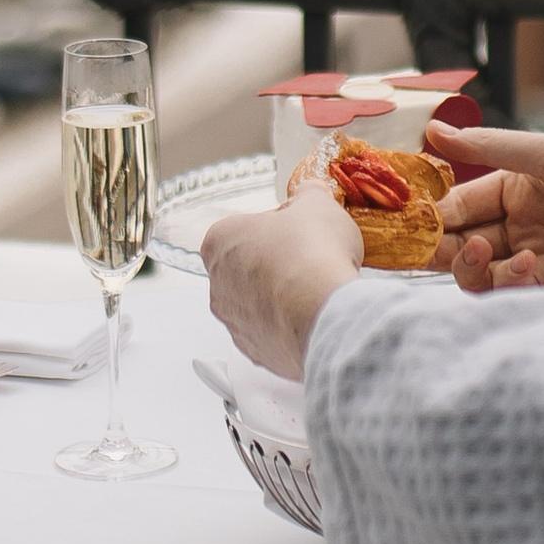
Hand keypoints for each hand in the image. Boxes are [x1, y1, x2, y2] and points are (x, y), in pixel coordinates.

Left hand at [203, 189, 363, 383]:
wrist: (324, 314)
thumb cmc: (312, 256)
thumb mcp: (318, 205)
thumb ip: (309, 195)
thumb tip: (311, 192)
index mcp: (220, 241)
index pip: (242, 227)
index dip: (274, 227)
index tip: (297, 229)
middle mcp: (218, 284)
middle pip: (246, 268)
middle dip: (275, 264)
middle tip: (309, 258)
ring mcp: (235, 322)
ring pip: (258, 305)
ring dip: (282, 298)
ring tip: (316, 291)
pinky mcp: (256, 352)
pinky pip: (272, 335)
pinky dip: (291, 327)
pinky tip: (316, 317)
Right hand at [429, 121, 543, 296]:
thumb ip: (490, 148)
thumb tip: (434, 129)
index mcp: (528, 184)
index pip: (465, 200)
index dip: (436, 210)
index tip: (410, 218)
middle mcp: (534, 225)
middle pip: (467, 241)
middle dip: (443, 244)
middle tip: (427, 245)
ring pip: (484, 275)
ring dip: (472, 266)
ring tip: (482, 254)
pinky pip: (516, 297)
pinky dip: (509, 283)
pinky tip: (528, 266)